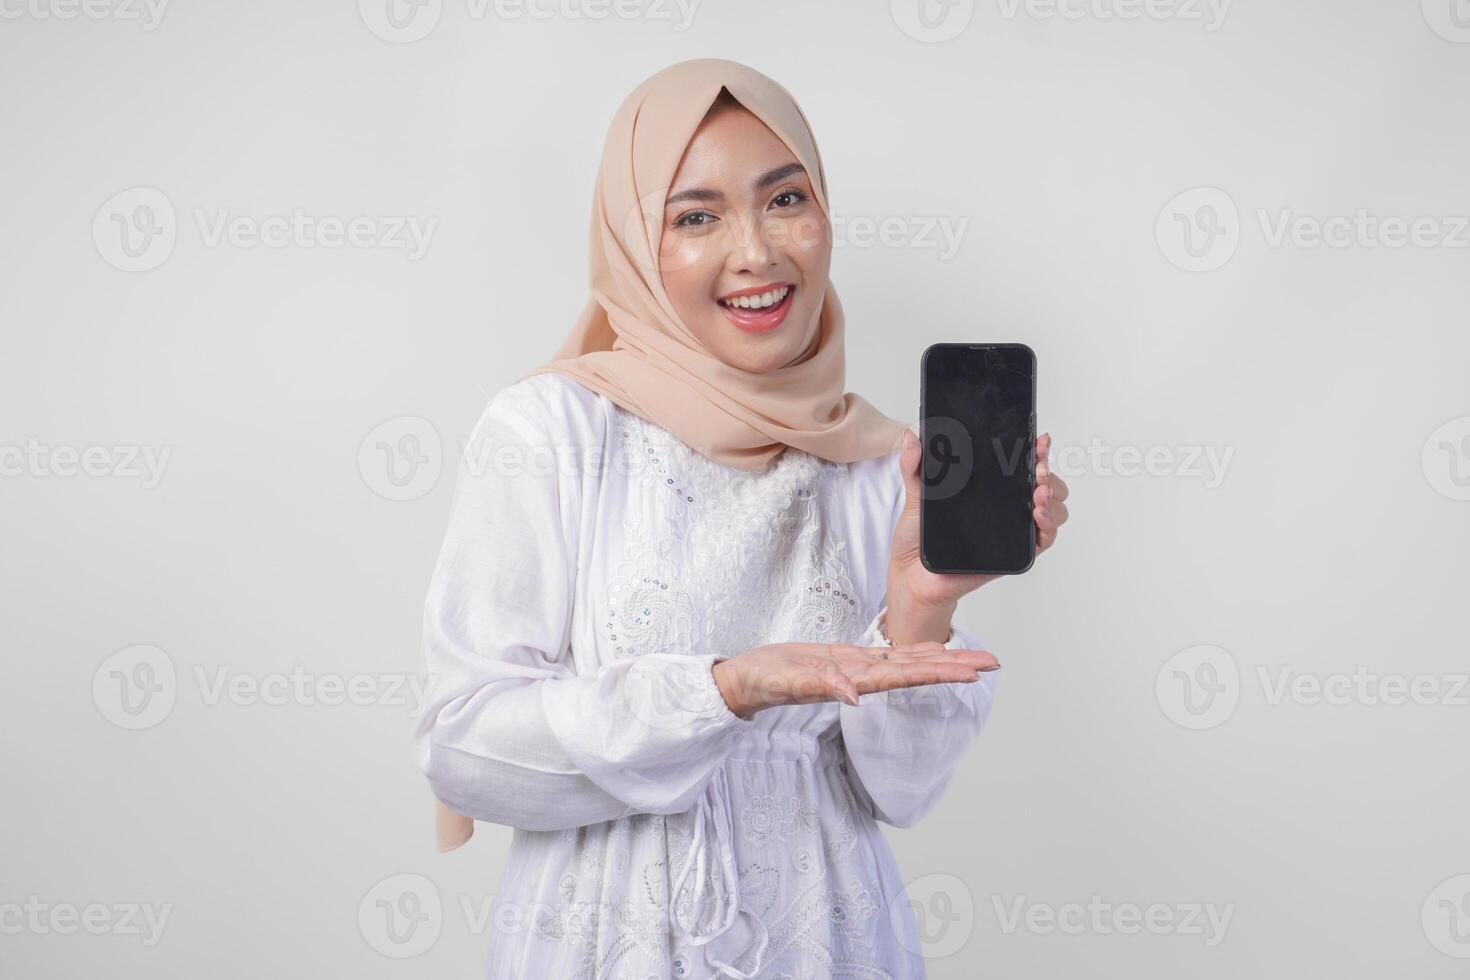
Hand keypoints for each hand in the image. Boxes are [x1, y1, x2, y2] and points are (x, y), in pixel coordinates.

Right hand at [711, 640, 998, 718]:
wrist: (746, 681)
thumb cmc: (764, 683)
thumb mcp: (789, 683)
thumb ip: (821, 687)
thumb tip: (855, 697)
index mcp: (856, 680)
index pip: (909, 676)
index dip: (941, 672)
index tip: (972, 672)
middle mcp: (864, 676)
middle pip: (919, 669)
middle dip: (956, 665)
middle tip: (993, 662)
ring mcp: (857, 668)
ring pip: (908, 661)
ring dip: (942, 659)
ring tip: (974, 657)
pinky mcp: (847, 659)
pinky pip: (888, 654)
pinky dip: (913, 651)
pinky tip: (931, 649)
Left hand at [885, 429, 1069, 642]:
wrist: (912, 574)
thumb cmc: (918, 537)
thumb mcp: (916, 494)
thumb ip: (914, 466)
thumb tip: (910, 437)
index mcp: (989, 489)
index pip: (1021, 466)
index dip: (1037, 452)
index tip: (1040, 441)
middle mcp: (1006, 507)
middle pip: (1046, 485)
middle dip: (1048, 475)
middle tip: (1037, 472)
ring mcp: (1012, 530)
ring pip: (1052, 510)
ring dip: (1053, 500)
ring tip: (1039, 495)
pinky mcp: (1013, 554)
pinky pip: (1043, 540)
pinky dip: (1048, 527)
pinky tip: (1039, 517)